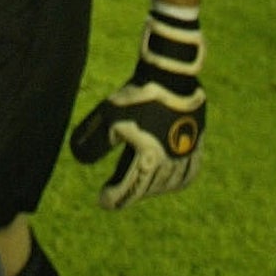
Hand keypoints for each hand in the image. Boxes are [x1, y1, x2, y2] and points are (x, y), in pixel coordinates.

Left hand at [70, 14, 205, 208]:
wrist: (171, 75)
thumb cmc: (138, 96)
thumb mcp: (109, 116)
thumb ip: (92, 139)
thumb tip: (78, 157)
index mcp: (149, 161)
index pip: (129, 190)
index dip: (114, 198)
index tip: (103, 201)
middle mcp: (170, 164)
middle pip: (148, 188)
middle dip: (131, 193)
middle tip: (117, 193)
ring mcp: (187, 155)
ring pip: (170, 182)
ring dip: (153, 188)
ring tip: (141, 185)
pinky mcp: (198, 143)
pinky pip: (189, 171)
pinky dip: (178, 179)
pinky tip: (169, 178)